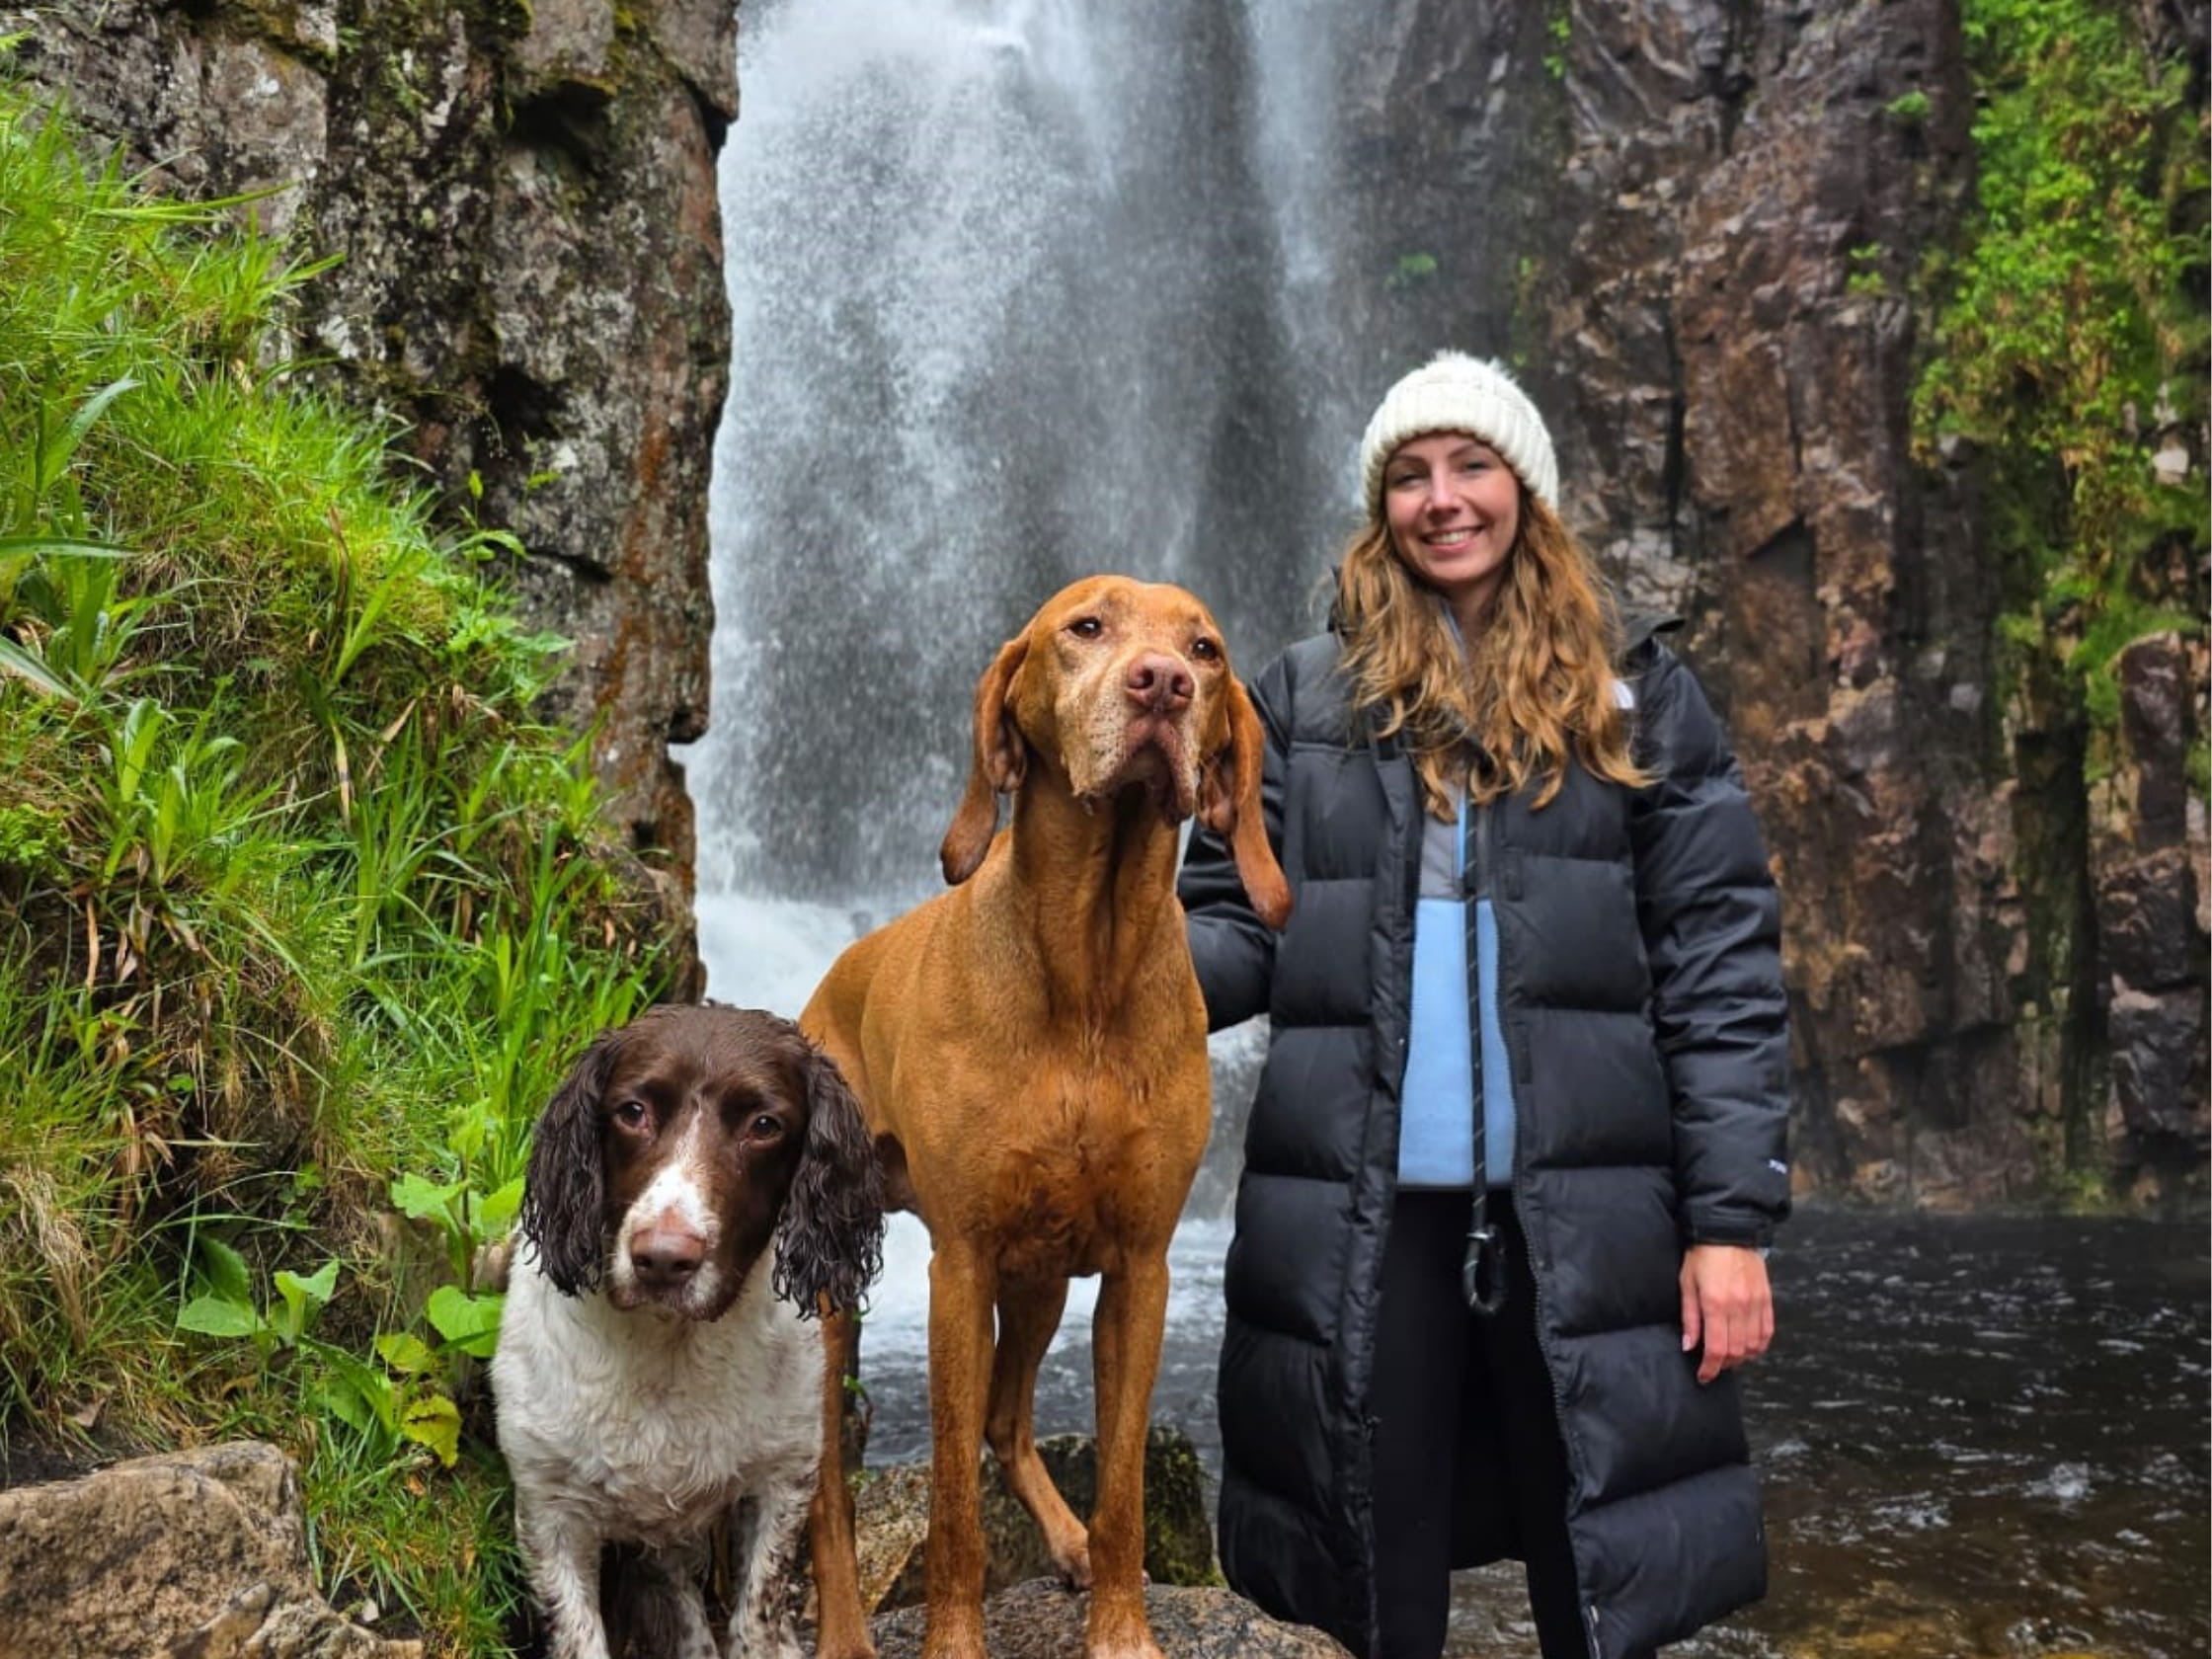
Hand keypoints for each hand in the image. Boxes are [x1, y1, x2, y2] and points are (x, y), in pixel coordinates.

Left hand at [1679, 1244, 1772, 1384]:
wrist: (1729, 1230)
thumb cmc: (1702, 1255)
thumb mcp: (1687, 1283)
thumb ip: (1689, 1318)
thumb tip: (1689, 1346)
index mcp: (1715, 1303)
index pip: (1717, 1349)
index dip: (1710, 1368)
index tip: (1703, 1376)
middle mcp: (1739, 1307)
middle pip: (1737, 1352)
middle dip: (1724, 1365)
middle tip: (1713, 1367)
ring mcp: (1756, 1303)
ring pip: (1754, 1346)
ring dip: (1742, 1357)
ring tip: (1728, 1357)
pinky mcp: (1767, 1299)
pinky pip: (1767, 1331)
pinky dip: (1759, 1345)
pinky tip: (1748, 1347)